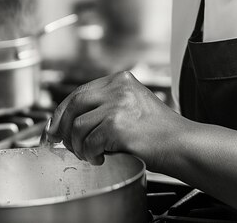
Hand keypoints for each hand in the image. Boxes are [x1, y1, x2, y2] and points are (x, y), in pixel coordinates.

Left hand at [48, 71, 185, 168]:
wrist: (181, 143)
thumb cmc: (159, 130)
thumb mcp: (133, 103)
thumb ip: (107, 103)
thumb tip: (72, 120)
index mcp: (120, 79)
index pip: (80, 92)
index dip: (62, 111)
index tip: (55, 127)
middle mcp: (117, 88)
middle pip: (73, 104)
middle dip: (62, 127)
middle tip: (63, 144)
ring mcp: (117, 105)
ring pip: (77, 126)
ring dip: (78, 146)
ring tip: (91, 154)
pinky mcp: (116, 126)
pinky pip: (88, 143)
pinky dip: (91, 155)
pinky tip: (102, 157)